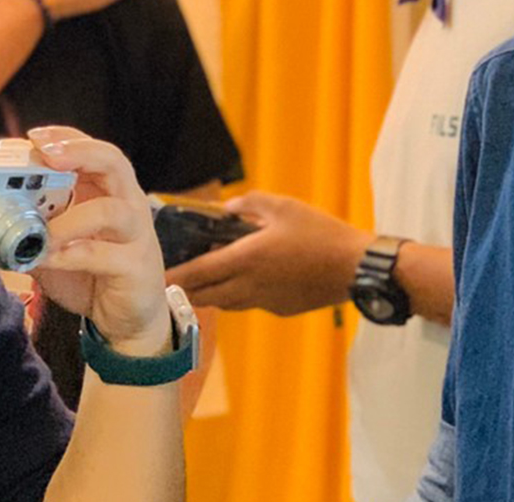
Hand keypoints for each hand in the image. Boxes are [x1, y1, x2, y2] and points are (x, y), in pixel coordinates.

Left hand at [27, 126, 172, 355]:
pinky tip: (49, 259)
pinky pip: (103, 255)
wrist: (128, 319)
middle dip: (79, 153)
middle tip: (46, 157)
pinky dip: (72, 255)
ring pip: (110, 211)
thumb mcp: (57, 243)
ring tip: (41, 232)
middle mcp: (127, 205)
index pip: (92, 150)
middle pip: (113, 162)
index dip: (66, 138)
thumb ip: (34, 225)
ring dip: (70, 219)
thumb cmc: (92, 273)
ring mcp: (136, 235)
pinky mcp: (136, 267)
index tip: (33, 136)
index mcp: (108, 191)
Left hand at [165, 191, 371, 314]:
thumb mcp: (284, 206)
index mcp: (247, 259)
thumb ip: (249, 203)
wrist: (356, 268)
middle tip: (175, 282)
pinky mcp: (281, 309)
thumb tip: (227, 208)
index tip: (158, 279)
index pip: (199, 273)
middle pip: (206, 296)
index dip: (175, 277)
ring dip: (212, 295)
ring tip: (206, 282)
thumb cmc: (321, 233)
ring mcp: (266, 302)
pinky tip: (250, 281)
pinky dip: (241, 295)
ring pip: (227, 304)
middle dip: (187, 290)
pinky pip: (251, 304)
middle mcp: (250, 285)